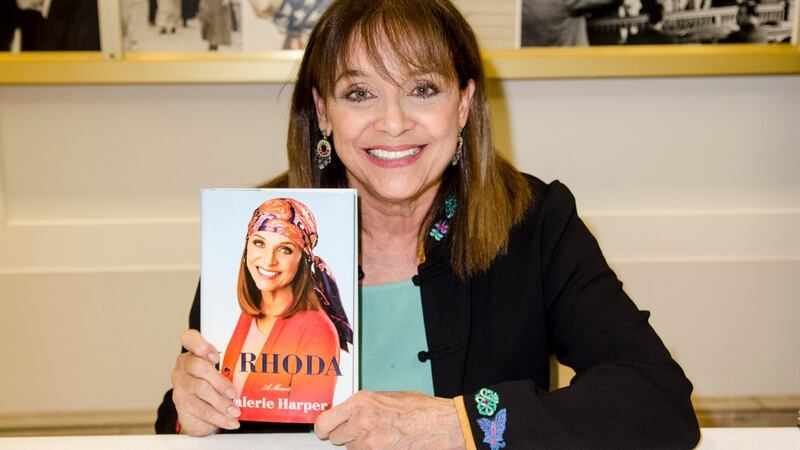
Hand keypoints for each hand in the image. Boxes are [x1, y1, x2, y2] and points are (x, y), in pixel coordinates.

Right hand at [171, 330, 240, 435]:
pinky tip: (230, 421)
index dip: (200, 344)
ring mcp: (180, 385)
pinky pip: (201, 409)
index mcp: (194, 353)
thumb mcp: (224, 374)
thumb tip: (253, 370)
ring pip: (201, 390)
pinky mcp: (181, 403)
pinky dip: (219, 417)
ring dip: (221, 403)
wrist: (203, 415)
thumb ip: (231, 367)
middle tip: (233, 393)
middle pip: (197, 366)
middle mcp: (183, 366)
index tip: (215, 356)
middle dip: (219, 380)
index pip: (189, 338)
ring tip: (235, 410)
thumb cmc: (215, 388)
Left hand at [314, 391, 465, 449]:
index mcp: (361, 402)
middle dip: (344, 434)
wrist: (436, 424)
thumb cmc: (417, 408)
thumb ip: (363, 405)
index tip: (324, 429)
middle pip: (335, 436)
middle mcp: (361, 421)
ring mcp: (368, 441)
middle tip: (357, 430)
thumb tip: (347, 411)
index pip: (325, 421)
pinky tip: (383, 442)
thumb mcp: (385, 397)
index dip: (323, 428)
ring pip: (350, 448)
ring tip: (378, 434)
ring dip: (358, 443)